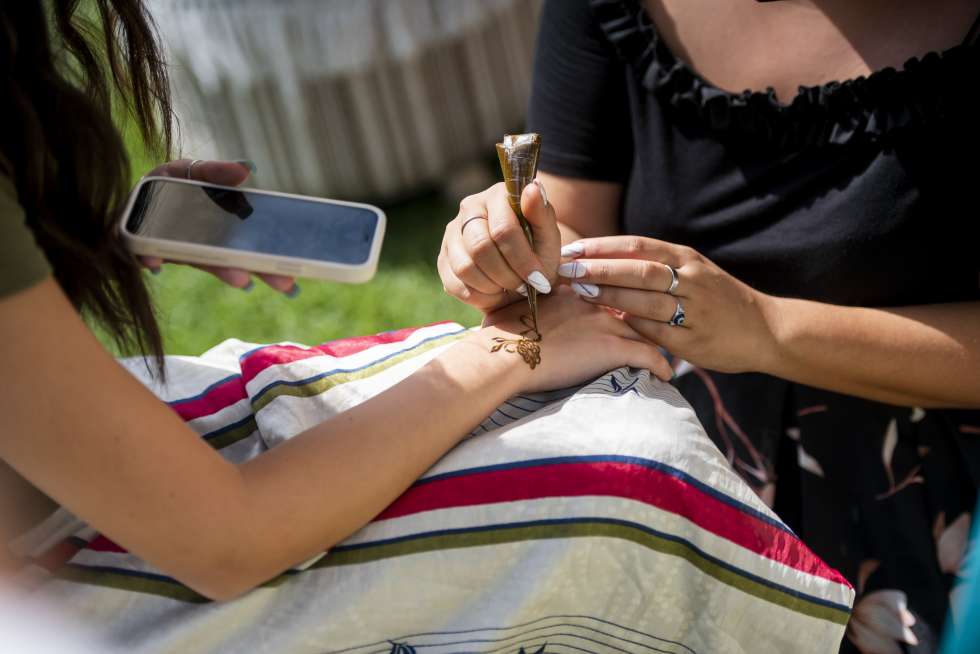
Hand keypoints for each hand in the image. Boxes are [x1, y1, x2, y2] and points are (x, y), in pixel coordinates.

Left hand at [139, 159, 295, 294]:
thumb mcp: (189, 171)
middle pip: (235, 259)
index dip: (270, 257)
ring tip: (243, 280)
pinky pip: (147, 255)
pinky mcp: (142, 250)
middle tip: (286, 283)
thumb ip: (214, 171)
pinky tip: (154, 265)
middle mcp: (200, 244)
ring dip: (223, 270)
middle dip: (260, 270)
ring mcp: (175, 250)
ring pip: (203, 261)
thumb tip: (247, 170)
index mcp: (217, 228)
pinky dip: (150, 258)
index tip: (293, 269)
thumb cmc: (161, 186)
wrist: (119, 203)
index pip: (249, 244)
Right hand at [438, 180, 561, 312]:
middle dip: (507, 274)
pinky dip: (479, 296)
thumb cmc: (538, 252)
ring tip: (510, 287)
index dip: (522, 259)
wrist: (524, 273)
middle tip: (523, 286)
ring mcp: (452, 234)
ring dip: (493, 286)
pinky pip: (454, 285)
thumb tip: (532, 188)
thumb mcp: (549, 236)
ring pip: (464, 267)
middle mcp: (469, 209)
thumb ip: (542, 214)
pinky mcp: (443, 259)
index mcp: (497, 196)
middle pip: (480, 247)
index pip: (503, 229)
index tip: (538, 278)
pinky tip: (495, 293)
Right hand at [478, 286, 673, 391]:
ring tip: (669, 349)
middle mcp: (596, 299)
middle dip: (651, 313)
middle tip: (664, 324)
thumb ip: (529, 299)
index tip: (635, 304)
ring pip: (648, 328)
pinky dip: (660, 365)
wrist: (505, 354)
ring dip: (661, 339)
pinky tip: (666, 375)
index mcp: (575, 286)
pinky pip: (650, 356)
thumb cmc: (500, 334)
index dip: (626, 294)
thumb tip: (519, 302)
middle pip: (637, 302)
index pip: (613, 284)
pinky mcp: (613, 348)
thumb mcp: (516, 304)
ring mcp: (607, 322)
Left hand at [557, 237, 779, 373]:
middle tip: (564, 269)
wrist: (766, 330)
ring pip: (646, 299)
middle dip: (598, 268)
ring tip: (578, 292)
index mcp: (686, 258)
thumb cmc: (717, 300)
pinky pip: (657, 332)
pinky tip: (609, 324)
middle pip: (638, 269)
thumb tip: (601, 265)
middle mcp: (691, 279)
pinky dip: (632, 326)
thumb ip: (653, 268)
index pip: (637, 246)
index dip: (601, 247)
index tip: (570, 249)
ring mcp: (695, 310)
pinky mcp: (695, 341)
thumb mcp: (691, 273)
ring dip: (609, 295)